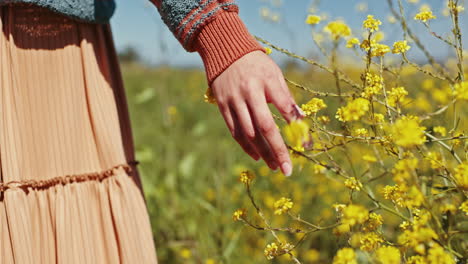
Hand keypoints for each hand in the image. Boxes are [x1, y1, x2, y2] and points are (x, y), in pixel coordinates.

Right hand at [211, 50, 304, 175]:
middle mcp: (249, 92)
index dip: (296, 128)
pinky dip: (246, 146)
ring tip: (274, 166)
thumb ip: (286, 97)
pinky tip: (257, 156)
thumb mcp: (274, 74)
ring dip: (262, 152)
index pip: (285, 107)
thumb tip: (301, 121)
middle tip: (287, 169)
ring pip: (248, 133)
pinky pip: (235, 131)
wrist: (224, 50)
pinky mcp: (223, 106)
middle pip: (265, 126)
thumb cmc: (256, 64)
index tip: (306, 146)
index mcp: (266, 81)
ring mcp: (233, 100)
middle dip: (277, 149)